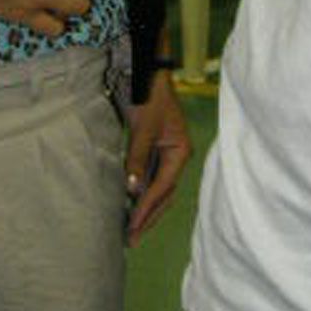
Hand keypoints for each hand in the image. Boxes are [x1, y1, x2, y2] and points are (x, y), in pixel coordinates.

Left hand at [125, 69, 191, 243]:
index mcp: (180, 151)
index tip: (133, 226)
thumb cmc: (149, 96)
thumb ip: (137, 158)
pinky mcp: (155, 149)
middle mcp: (176, 156)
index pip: (162, 186)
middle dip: (149, 216)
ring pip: (157, 188)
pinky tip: (130, 205)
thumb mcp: (143, 127)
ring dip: (145, 208)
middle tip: (131, 239)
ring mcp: (167, 153)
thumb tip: (132, 190)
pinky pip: (149, 177)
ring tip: (131, 229)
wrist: (148, 71)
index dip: (147, 208)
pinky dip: (141, 192)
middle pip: (164, 193)